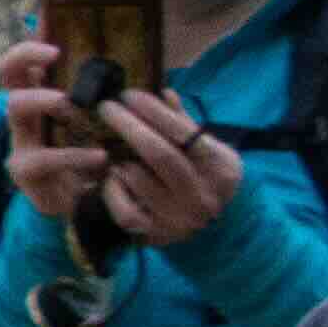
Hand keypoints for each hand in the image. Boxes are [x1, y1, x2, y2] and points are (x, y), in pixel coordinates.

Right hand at [0, 34, 108, 232]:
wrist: (86, 206)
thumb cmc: (97, 156)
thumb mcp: (104, 126)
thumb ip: (115, 103)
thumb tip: (152, 75)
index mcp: (42, 98)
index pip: (24, 62)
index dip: (32, 45)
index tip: (54, 36)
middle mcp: (26, 114)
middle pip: (9, 73)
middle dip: (26, 58)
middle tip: (57, 56)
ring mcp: (21, 140)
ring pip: (15, 108)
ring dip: (44, 100)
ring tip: (72, 107)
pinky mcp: (25, 170)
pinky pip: (45, 157)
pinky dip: (74, 155)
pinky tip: (100, 157)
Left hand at [79, 88, 239, 248]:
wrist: (220, 230)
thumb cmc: (207, 177)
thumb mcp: (209, 150)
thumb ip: (185, 124)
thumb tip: (163, 92)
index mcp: (220, 167)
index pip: (183, 133)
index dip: (153, 111)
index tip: (129, 94)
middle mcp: (203, 194)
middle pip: (159, 154)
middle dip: (129, 126)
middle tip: (107, 107)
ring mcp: (180, 217)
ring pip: (139, 179)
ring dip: (118, 157)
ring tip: (108, 141)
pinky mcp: (157, 233)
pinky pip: (125, 210)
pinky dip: (113, 190)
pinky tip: (111, 175)